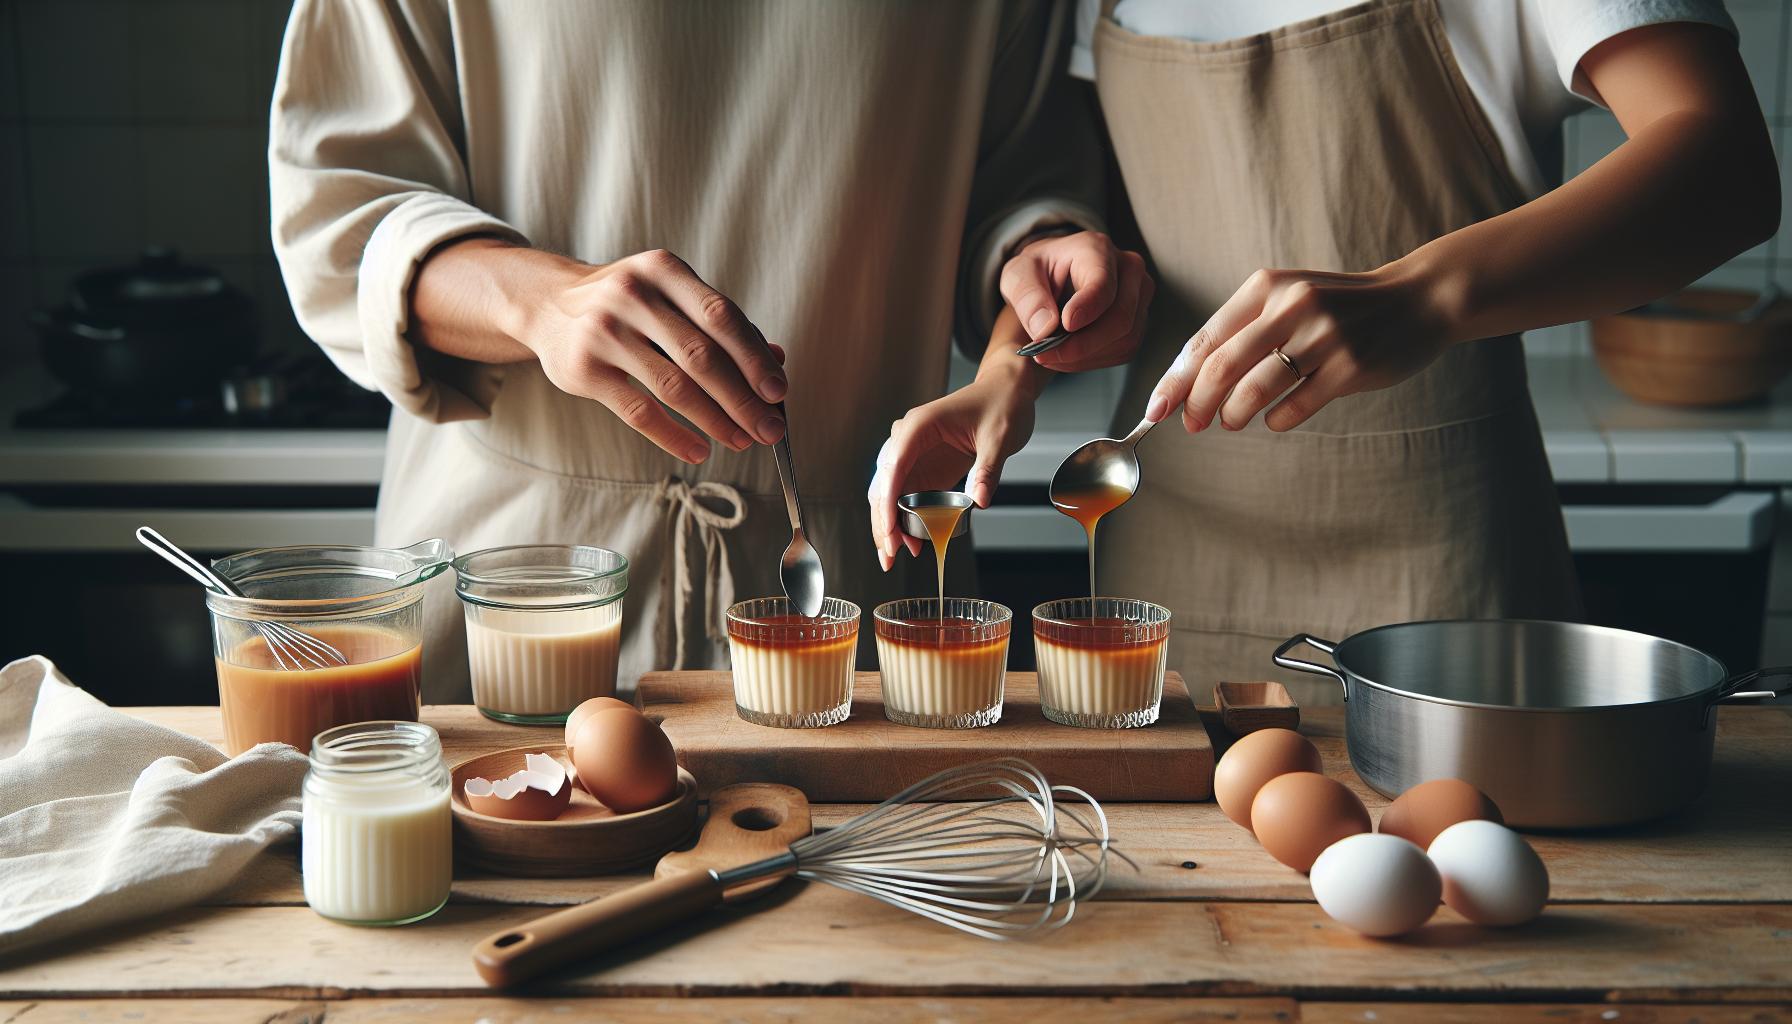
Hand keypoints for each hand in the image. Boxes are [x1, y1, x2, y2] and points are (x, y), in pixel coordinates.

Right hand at [519, 248, 788, 462]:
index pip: (721, 317)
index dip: (754, 358)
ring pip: (673, 387)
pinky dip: (674, 436)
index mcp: (663, 269)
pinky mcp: (584, 369)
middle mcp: (633, 294)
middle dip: (742, 399)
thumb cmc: (627, 304)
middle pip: (701, 356)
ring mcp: (604, 332)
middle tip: (769, 429)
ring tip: (741, 441)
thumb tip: (777, 361)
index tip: (779, 392)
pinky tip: (700, 449)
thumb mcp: (669, 295)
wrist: (548, 303)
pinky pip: (639, 412)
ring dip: (716, 421)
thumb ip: (720, 325)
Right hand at [867, 374, 1038, 570]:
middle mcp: (908, 439)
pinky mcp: (923, 466)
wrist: (1005, 392)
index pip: (893, 467)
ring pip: (889, 494)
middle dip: (883, 522)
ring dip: (890, 524)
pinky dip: (904, 519)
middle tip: (890, 554)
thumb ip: (987, 469)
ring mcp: (913, 454)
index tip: (889, 531)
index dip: (888, 502)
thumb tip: (978, 500)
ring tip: (898, 554)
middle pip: (883, 485)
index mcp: (920, 426)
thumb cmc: (1001, 405)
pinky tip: (909, 539)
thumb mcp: (1000, 437)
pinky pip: (905, 496)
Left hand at [1001, 231, 1153, 372]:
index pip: (1103, 283)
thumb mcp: (1019, 274)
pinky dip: (1093, 360)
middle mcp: (1128, 269)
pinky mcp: (1139, 321)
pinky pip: (1123, 351)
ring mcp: (1139, 296)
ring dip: (1084, 356)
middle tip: (1044, 355)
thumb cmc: (1039, 271)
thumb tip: (1045, 328)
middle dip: (1082, 345)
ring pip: (1124, 340)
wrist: (1055, 276)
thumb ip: (1027, 296)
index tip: (1065, 326)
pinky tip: (1068, 355)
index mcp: (1097, 249)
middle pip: (1120, 318)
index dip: (1087, 308)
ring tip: (1051, 354)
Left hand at [1144, 264, 1449, 433]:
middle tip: (1191, 424)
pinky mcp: (1350, 367)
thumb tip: (1189, 381)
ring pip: (1255, 390)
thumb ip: (1244, 330)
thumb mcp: (1289, 297)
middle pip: (1222, 368)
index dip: (1175, 379)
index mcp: (1267, 286)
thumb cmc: (1339, 305)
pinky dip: (1275, 419)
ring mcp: (1323, 337)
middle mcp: (1292, 306)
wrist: (1418, 299)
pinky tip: (1273, 418)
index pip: (1204, 340)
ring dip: (1233, 415)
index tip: (1156, 408)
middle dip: (1196, 403)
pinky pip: (1294, 407)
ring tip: (1232, 421)